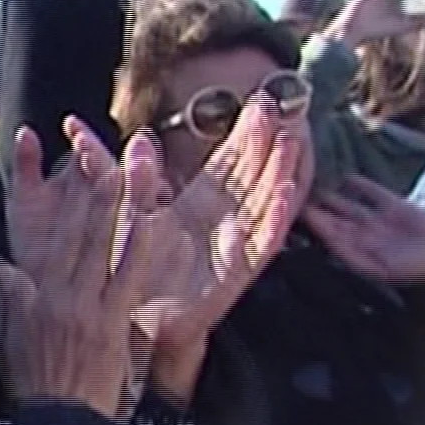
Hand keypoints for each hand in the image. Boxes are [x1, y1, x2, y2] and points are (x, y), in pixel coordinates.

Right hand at [0, 120, 158, 421]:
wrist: (59, 419)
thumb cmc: (30, 379)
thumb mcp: (4, 333)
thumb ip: (3, 292)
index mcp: (36, 294)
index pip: (54, 240)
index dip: (68, 207)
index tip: (78, 175)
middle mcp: (64, 295)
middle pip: (85, 237)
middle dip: (100, 198)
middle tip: (115, 162)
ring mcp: (92, 309)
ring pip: (110, 251)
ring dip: (126, 214)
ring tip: (140, 182)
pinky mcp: (115, 325)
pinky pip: (132, 281)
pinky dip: (144, 253)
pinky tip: (159, 229)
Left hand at [137, 96, 308, 355]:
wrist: (135, 323)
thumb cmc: (135, 271)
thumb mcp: (133, 219)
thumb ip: (135, 183)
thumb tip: (138, 141)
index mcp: (197, 206)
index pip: (228, 163)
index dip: (245, 134)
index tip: (259, 102)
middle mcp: (221, 221)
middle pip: (252, 175)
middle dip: (266, 142)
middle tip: (279, 105)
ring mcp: (233, 245)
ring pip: (264, 203)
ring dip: (280, 172)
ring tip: (291, 141)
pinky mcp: (237, 273)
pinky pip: (263, 244)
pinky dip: (275, 219)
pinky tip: (287, 194)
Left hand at [304, 176, 424, 304]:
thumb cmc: (418, 268)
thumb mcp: (385, 268)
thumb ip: (360, 259)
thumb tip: (335, 251)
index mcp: (359, 252)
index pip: (332, 237)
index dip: (317, 225)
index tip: (302, 212)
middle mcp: (364, 237)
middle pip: (335, 221)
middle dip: (318, 209)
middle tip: (298, 193)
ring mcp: (378, 222)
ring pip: (350, 207)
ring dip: (333, 197)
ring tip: (316, 184)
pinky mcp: (396, 208)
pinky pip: (374, 195)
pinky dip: (362, 186)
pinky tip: (348, 178)